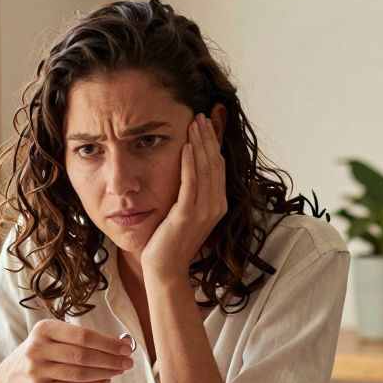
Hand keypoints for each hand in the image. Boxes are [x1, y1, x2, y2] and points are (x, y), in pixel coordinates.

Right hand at [0, 319, 133, 382]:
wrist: (13, 375)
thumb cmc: (43, 351)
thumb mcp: (53, 337)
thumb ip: (81, 338)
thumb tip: (120, 343)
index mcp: (44, 329)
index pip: (82, 335)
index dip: (107, 342)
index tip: (126, 347)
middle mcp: (38, 348)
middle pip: (82, 355)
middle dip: (110, 359)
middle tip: (128, 362)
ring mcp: (37, 370)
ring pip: (79, 373)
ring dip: (104, 372)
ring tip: (119, 371)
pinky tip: (106, 380)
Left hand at [140, 113, 226, 280]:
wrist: (164, 268)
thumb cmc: (170, 239)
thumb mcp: (184, 210)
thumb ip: (190, 191)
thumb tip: (188, 167)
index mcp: (217, 204)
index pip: (218, 166)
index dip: (214, 142)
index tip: (207, 121)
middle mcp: (215, 206)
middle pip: (215, 163)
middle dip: (208, 137)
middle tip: (200, 114)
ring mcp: (204, 212)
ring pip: (205, 170)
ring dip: (200, 144)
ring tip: (193, 123)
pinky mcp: (187, 216)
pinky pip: (191, 184)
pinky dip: (189, 163)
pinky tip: (185, 146)